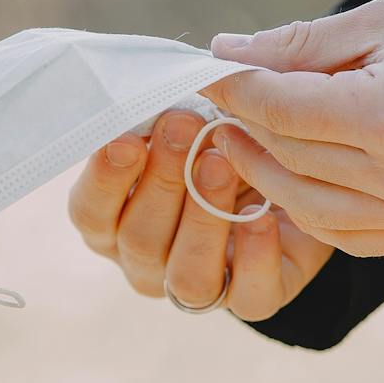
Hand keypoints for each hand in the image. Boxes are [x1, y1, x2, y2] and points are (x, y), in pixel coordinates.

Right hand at [66, 108, 334, 322]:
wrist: (293, 178)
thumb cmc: (221, 140)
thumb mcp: (191, 121)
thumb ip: (165, 113)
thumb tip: (157, 82)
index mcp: (116, 220)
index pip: (90, 212)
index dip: (104, 179)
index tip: (127, 137)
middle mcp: (147, 260)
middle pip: (139, 239)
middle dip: (162, 180)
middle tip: (184, 126)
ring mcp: (197, 285)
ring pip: (187, 276)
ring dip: (202, 218)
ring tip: (222, 164)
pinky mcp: (254, 299)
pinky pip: (248, 297)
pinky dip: (255, 255)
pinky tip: (263, 216)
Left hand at [201, 0, 383, 255]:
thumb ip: (303, 44)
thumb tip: (226, 52)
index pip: (281, 109)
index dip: (235, 89)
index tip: (206, 72)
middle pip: (290, 160)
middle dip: (245, 129)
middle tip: (218, 104)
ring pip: (310, 209)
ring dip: (268, 176)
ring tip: (243, 140)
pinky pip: (351, 237)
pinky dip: (313, 210)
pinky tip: (294, 177)